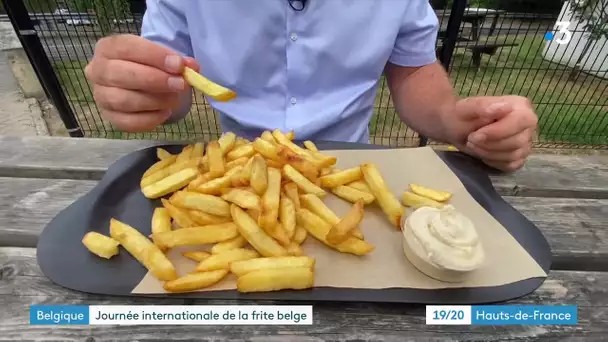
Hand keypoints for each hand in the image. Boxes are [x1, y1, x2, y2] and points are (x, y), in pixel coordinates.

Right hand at [84, 34, 199, 131]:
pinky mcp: (109, 117)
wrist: (141, 81)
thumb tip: (191, 67)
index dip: (155, 56)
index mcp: (108, 48)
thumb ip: (177, 61)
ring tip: (174, 99)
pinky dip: (150, 119)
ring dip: (154, 101)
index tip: (179, 65)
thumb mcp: (163, 57)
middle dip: (155, 80)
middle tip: (180, 84)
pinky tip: (165, 113)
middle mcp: (97, 70)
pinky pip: (128, 122)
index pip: (127, 48)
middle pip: (121, 75)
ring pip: (124, 100)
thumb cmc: (150, 65)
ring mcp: (101, 96)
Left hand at [450, 96, 537, 171]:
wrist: (456, 128)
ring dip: (489, 153)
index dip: (497, 132)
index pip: (520, 121)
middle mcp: (528, 124)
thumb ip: (483, 106)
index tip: (475, 135)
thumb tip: (504, 107)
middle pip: (518, 141)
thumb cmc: (462, 115)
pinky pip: (512, 165)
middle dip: (490, 144)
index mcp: (520, 106)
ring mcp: (525, 141)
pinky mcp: (519, 156)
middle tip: (471, 139)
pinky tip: (483, 153)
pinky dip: (494, 162)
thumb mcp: (467, 108)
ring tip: (474, 145)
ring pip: (514, 155)